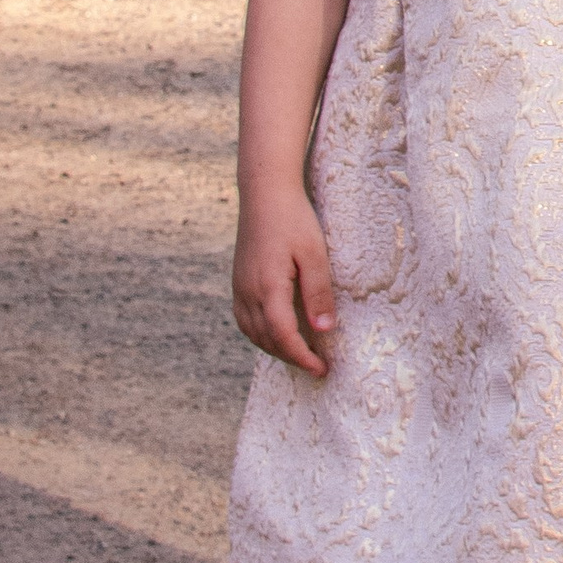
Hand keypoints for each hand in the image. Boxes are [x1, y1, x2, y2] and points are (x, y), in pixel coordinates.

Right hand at [232, 180, 335, 374]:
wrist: (264, 193)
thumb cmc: (293, 219)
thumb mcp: (314, 254)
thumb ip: (318, 293)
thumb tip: (323, 330)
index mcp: (268, 287)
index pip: (283, 336)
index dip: (302, 357)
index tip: (321, 369)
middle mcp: (248, 292)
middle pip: (267, 339)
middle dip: (291, 357)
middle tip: (316, 366)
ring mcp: (239, 288)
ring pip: (253, 333)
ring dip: (275, 348)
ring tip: (300, 354)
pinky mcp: (238, 282)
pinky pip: (245, 320)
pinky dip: (261, 334)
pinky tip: (277, 332)